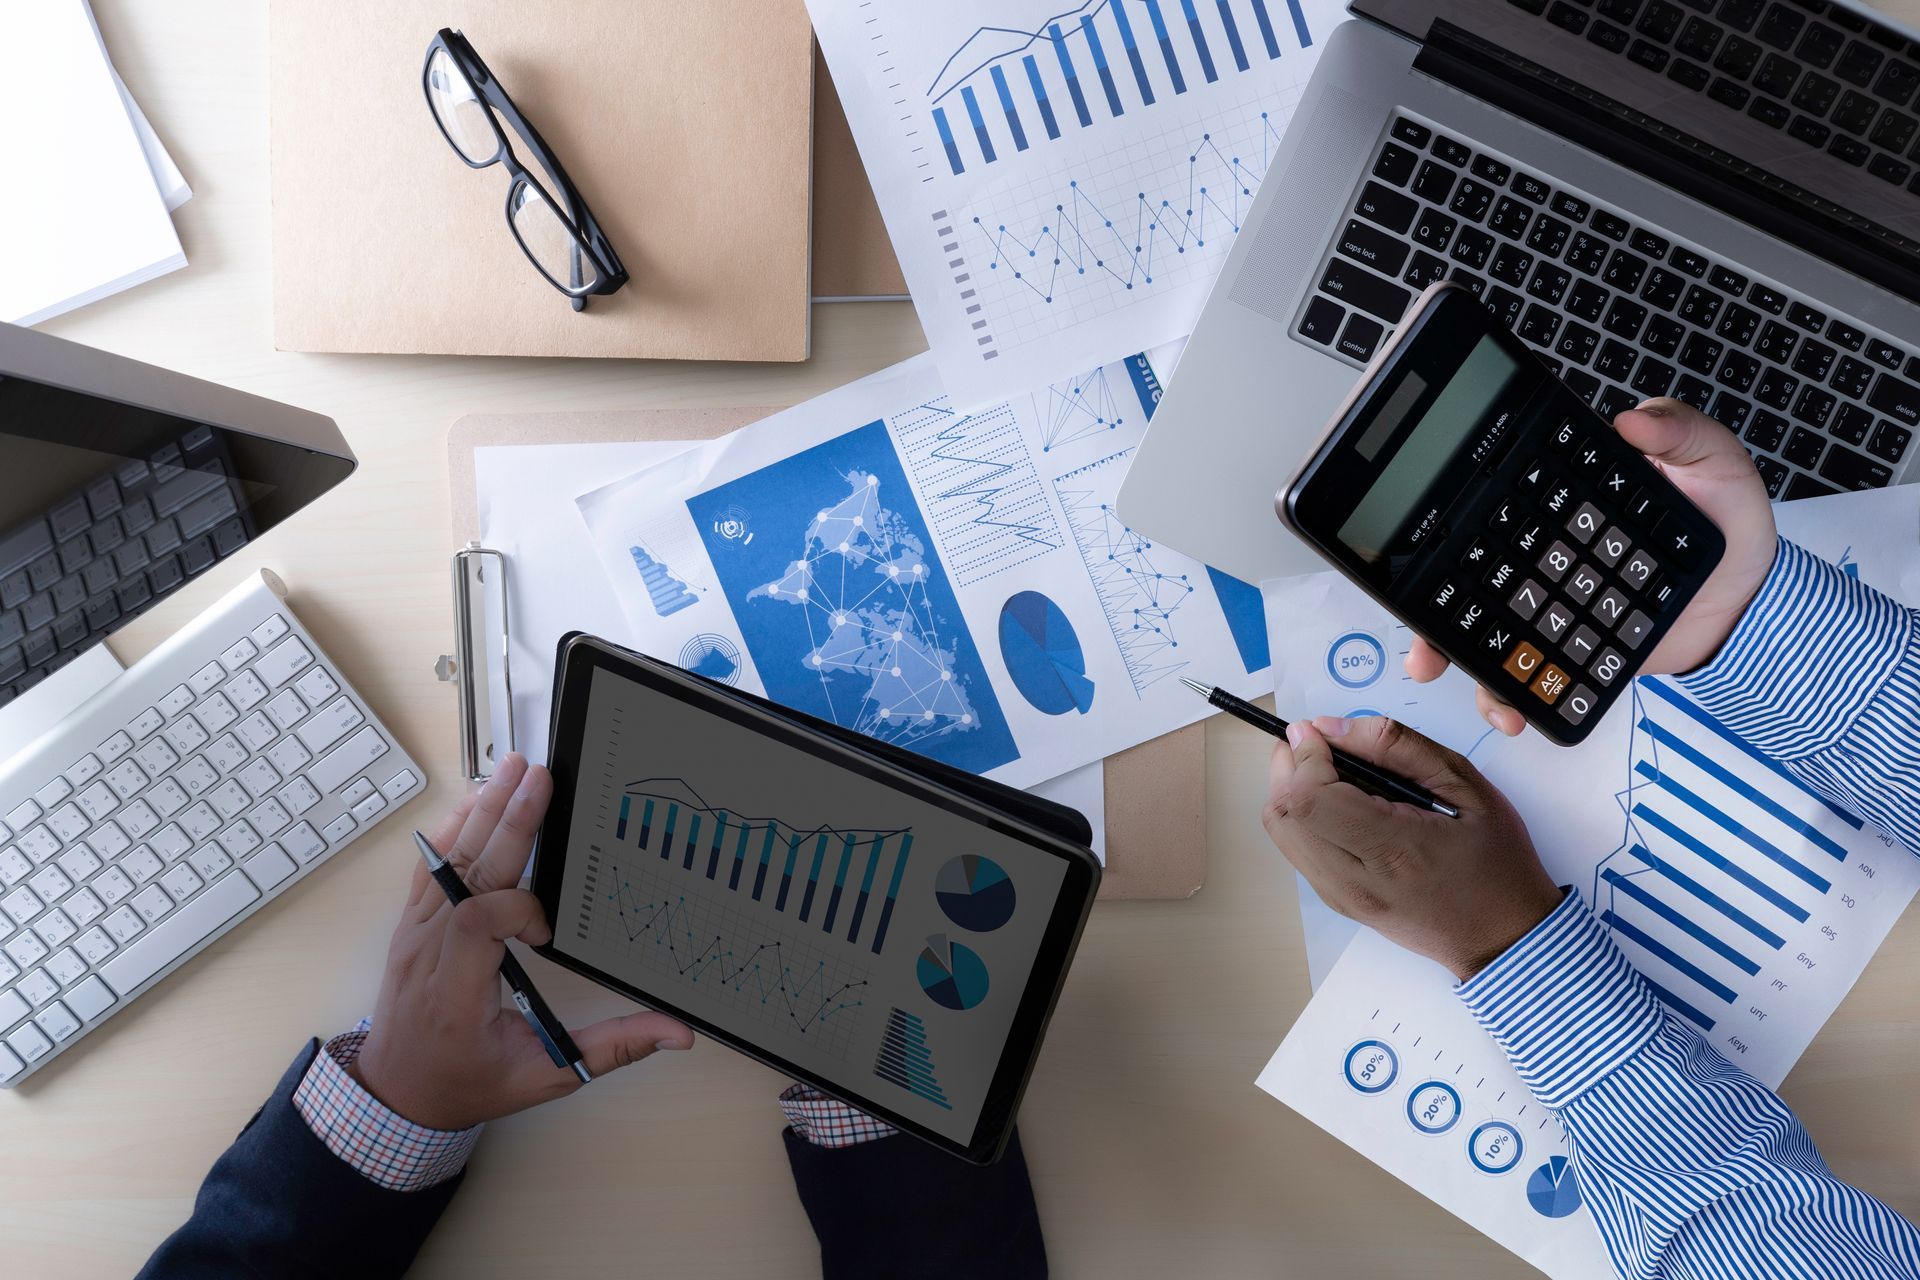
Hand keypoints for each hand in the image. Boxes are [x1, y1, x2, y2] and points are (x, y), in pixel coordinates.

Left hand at [351, 753, 693, 1129]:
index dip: (516, 911)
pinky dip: (453, 829)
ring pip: (445, 862)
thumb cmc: (466, 1084)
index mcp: (456, 995)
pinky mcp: (411, 922)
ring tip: (513, 769)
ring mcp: (413, 933)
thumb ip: (610, 1050)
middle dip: (506, 824)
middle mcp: (427, 955)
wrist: (397, 1093)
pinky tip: (477, 799)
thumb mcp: (542, 1078)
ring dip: (482, 812)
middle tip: (540, 778)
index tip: (545, 934)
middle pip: (465, 876)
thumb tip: (676, 1035)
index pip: (476, 925)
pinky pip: (428, 865)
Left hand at [1263, 716, 1562, 979]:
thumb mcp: (1465, 785)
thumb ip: (1397, 747)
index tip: (1319, 733)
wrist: (1503, 937)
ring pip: (1282, 833)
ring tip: (1331, 771)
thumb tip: (1332, 728)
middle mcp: (1355, 880)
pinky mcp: (1339, 903)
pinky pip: (1298, 851)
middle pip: (1282, 815)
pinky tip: (1339, 803)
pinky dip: (1302, 817)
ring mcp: (1342, 897)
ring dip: (1291, 791)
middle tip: (1319, 746)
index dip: (1303, 756)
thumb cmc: (1496, 862)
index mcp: (1392, 849)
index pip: (1309, 799)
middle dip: (1289, 767)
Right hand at [1408, 397, 1778, 734]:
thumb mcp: (1712, 463)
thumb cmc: (1724, 521)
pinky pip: (1527, 677)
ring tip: (1446, 676)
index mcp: (1557, 501)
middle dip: (1427, 614)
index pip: (1489, 507)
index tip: (1415, 544)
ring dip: (1454, 660)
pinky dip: (1510, 698)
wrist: (1751, 599)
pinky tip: (1511, 712)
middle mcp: (1539, 556)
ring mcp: (1549, 608)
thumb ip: (1680, 434)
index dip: (1445, 524)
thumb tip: (1634, 421)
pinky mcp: (1568, 652)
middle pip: (1463, 580)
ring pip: (1481, 634)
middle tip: (1419, 641)